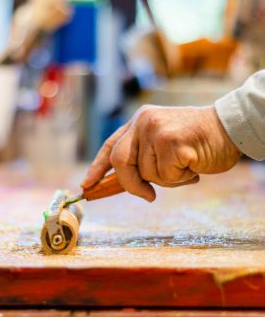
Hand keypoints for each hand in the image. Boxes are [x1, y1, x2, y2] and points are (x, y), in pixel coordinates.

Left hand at [82, 105, 240, 201]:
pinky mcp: (171, 142)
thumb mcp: (164, 144)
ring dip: (168, 179)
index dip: (98, 167)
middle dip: (131, 184)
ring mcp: (157, 130)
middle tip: (148, 196)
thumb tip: (127, 184)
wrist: (229, 128)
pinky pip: (166, 176)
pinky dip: (181, 179)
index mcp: (140, 120)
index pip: (110, 145)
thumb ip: (145, 157)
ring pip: (147, 173)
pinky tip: (193, 165)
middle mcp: (144, 121)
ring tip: (186, 164)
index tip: (87, 185)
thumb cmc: (198, 141)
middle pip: (120, 161)